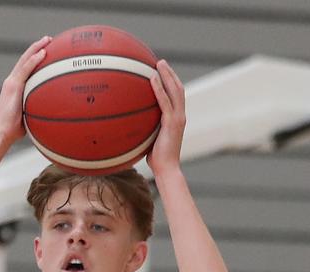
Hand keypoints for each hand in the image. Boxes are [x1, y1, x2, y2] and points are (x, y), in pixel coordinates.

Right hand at [0, 36, 50, 145]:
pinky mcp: (13, 86)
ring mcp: (11, 82)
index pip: (25, 68)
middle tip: (49, 40)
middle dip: (37, 48)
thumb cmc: (12, 132)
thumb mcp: (27, 118)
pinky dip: (34, 59)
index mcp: (14, 88)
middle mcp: (11, 82)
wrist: (1, 133)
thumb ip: (35, 112)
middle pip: (25, 59)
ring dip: (37, 48)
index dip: (34, 58)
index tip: (45, 51)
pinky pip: (26, 69)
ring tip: (48, 40)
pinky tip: (44, 52)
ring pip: (25, 59)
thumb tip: (49, 116)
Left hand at [146, 60, 185, 175]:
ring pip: (175, 91)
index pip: (176, 96)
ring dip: (167, 75)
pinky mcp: (172, 123)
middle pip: (178, 88)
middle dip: (170, 73)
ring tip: (158, 63)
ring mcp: (178, 119)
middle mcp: (180, 116)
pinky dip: (159, 89)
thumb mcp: (150, 141)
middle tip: (160, 62)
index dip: (171, 82)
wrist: (166, 170)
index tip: (162, 72)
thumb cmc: (157, 160)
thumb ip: (145, 130)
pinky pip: (165, 102)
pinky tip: (152, 79)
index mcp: (177, 119)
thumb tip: (129, 126)